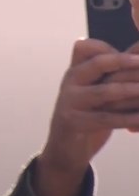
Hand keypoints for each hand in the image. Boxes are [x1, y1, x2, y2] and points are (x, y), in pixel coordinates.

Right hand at [34, 38, 138, 195]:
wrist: (65, 148)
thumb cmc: (89, 114)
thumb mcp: (100, 90)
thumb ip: (118, 71)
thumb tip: (138, 52)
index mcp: (76, 70)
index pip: (87, 47)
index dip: (113, 49)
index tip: (137, 57)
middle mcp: (70, 81)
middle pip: (99, 63)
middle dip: (128, 64)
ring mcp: (69, 101)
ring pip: (104, 91)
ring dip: (131, 91)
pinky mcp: (73, 122)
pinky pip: (105, 119)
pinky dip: (127, 119)